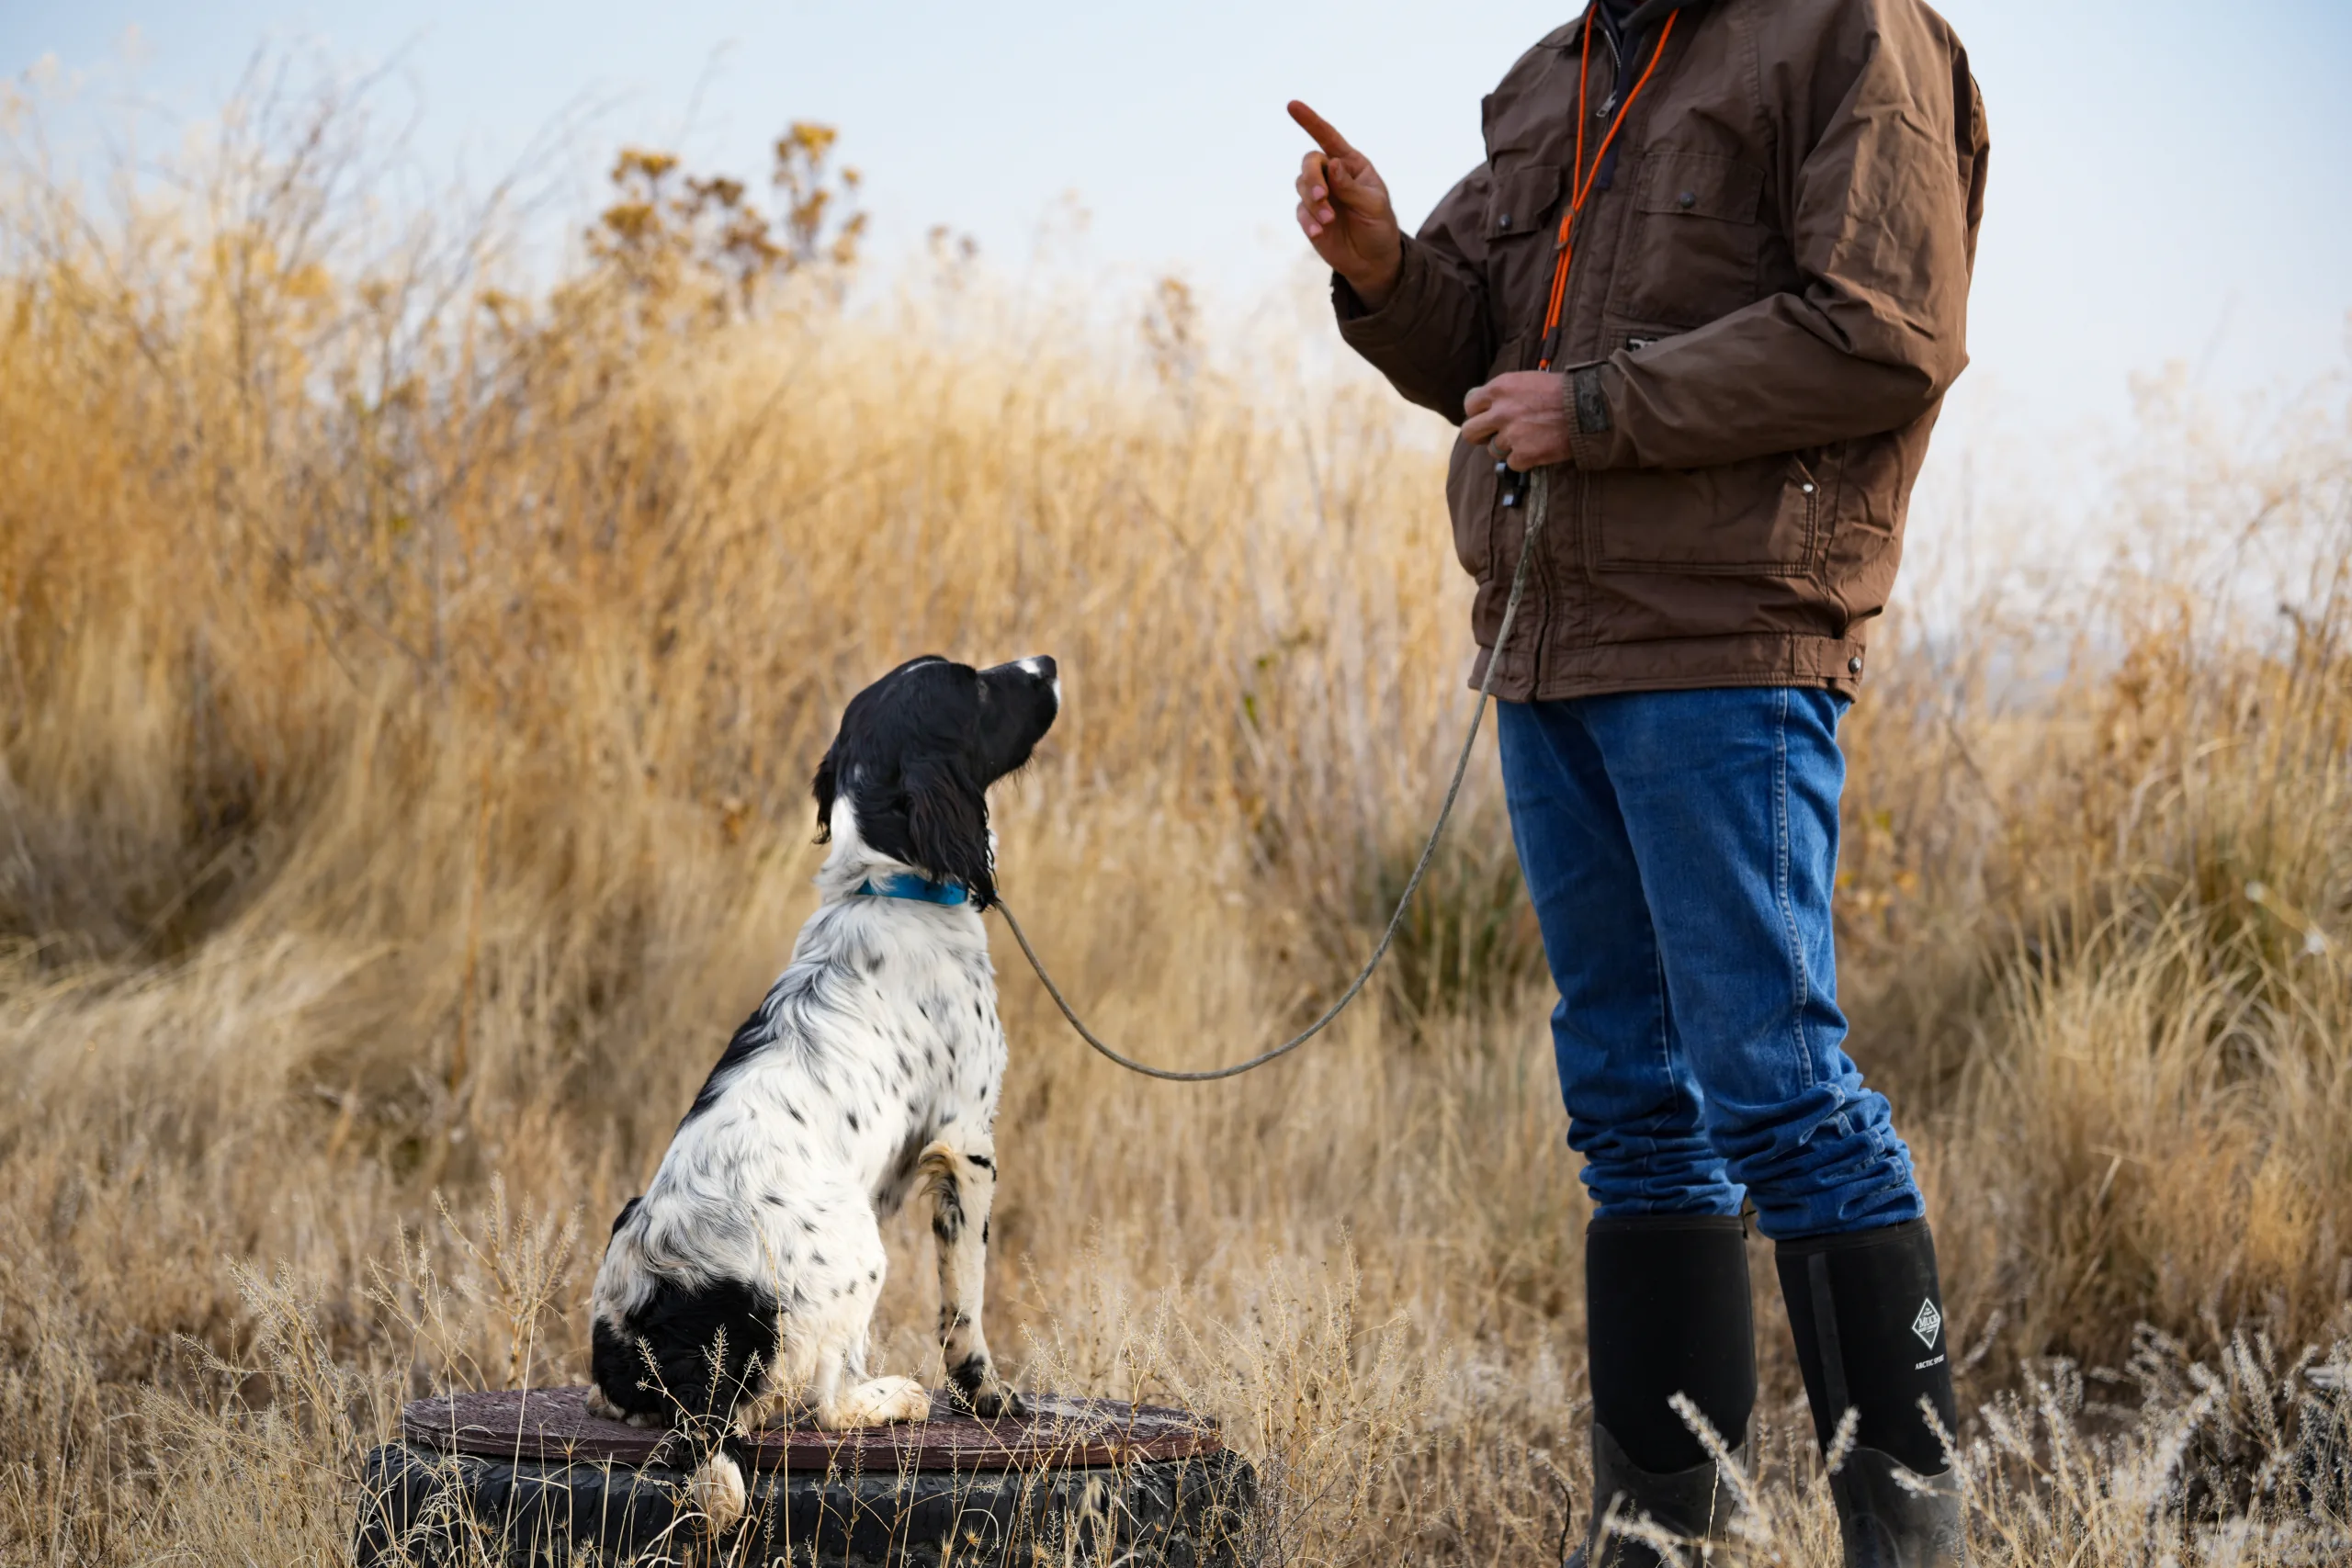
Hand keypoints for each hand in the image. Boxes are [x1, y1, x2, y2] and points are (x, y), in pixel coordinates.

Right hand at [1288, 100, 1402, 309]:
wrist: (1372, 260)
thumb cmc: (1379, 226)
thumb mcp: (1373, 205)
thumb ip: (1351, 186)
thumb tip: (1333, 164)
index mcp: (1352, 165)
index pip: (1329, 138)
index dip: (1310, 122)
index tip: (1292, 106)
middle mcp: (1332, 175)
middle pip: (1310, 163)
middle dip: (1313, 177)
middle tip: (1323, 197)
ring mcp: (1319, 196)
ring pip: (1302, 186)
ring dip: (1314, 202)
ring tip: (1329, 220)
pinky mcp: (1310, 217)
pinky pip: (1301, 211)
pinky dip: (1309, 220)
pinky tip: (1320, 231)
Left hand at [1462, 373, 1574, 470]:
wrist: (1589, 408)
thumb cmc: (1562, 391)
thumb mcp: (1528, 381)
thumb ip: (1504, 394)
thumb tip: (1486, 407)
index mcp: (1499, 388)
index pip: (1470, 405)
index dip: (1478, 413)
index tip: (1486, 417)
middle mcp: (1500, 412)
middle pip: (1470, 432)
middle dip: (1480, 435)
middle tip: (1492, 436)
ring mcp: (1511, 435)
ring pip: (1493, 450)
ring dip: (1507, 447)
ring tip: (1529, 438)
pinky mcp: (1524, 455)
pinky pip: (1512, 463)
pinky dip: (1523, 460)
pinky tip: (1538, 448)